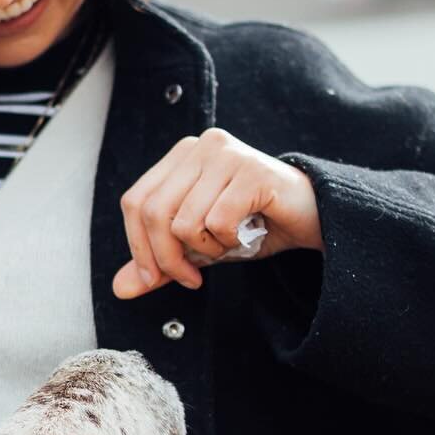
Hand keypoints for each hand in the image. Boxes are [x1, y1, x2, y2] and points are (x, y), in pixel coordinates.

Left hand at [113, 129, 320, 297]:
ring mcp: (227, 154)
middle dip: (168, 258)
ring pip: (183, 221)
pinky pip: (217, 222)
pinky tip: (247, 236)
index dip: (139, 246)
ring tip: (229, 245)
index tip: (158, 278)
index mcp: (181, 156)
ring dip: (206, 250)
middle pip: (153, 212)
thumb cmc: (255, 225)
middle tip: (192, 279)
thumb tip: (120, 288)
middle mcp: (200, 146)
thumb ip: (161, 263)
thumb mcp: (199, 247)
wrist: (314, 219)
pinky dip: (229, 243)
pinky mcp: (252, 171)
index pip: (134, 202)